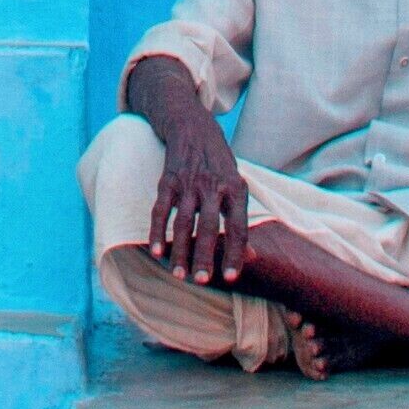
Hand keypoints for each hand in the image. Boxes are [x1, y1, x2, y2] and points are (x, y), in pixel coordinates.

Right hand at [149, 117, 250, 284]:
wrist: (193, 126)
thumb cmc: (219, 164)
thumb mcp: (237, 185)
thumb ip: (240, 219)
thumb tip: (251, 256)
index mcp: (236, 188)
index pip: (237, 227)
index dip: (235, 253)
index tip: (230, 277)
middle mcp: (213, 185)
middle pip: (209, 227)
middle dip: (204, 256)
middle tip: (202, 281)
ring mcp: (189, 182)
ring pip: (183, 222)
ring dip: (180, 250)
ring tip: (179, 274)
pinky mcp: (168, 180)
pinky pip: (161, 210)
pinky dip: (157, 232)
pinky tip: (157, 252)